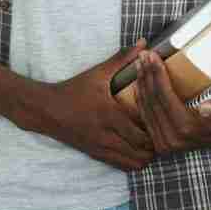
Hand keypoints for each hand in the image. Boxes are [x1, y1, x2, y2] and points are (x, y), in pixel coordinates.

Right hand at [41, 38, 157, 172]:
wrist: (47, 109)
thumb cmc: (74, 89)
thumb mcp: (98, 73)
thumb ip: (122, 59)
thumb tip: (144, 43)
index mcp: (110, 115)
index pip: (142, 135)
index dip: (156, 132)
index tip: (164, 122)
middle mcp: (106, 136)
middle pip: (141, 153)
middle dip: (154, 146)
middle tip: (162, 133)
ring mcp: (100, 148)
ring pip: (132, 164)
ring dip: (144, 155)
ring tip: (150, 141)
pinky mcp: (95, 155)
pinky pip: (121, 166)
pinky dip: (131, 160)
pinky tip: (134, 147)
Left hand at [133, 49, 210, 155]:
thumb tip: (205, 109)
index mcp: (189, 129)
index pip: (165, 97)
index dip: (157, 74)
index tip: (153, 55)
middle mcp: (173, 140)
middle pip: (152, 100)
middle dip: (146, 74)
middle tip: (144, 54)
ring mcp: (165, 143)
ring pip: (145, 107)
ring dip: (141, 82)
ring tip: (140, 62)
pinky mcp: (160, 142)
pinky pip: (145, 115)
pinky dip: (141, 95)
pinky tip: (139, 80)